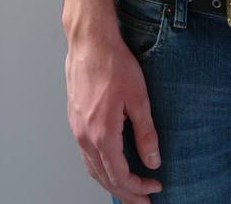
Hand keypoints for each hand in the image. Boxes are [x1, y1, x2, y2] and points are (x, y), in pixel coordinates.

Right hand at [65, 29, 162, 201]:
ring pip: (93, 168)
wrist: (89, 42)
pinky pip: (86, 154)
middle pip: (104, 178)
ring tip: (128, 189)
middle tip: (143, 201)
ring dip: (111, 182)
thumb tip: (153, 161)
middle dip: (125, 193)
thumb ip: (146, 133)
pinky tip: (110, 164)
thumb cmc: (113, 64)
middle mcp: (85, 137)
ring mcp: (77, 129)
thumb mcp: (138, 98)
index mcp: (102, 135)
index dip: (138, 187)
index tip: (154, 187)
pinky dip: (99, 167)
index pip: (120, 176)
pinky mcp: (75, 119)